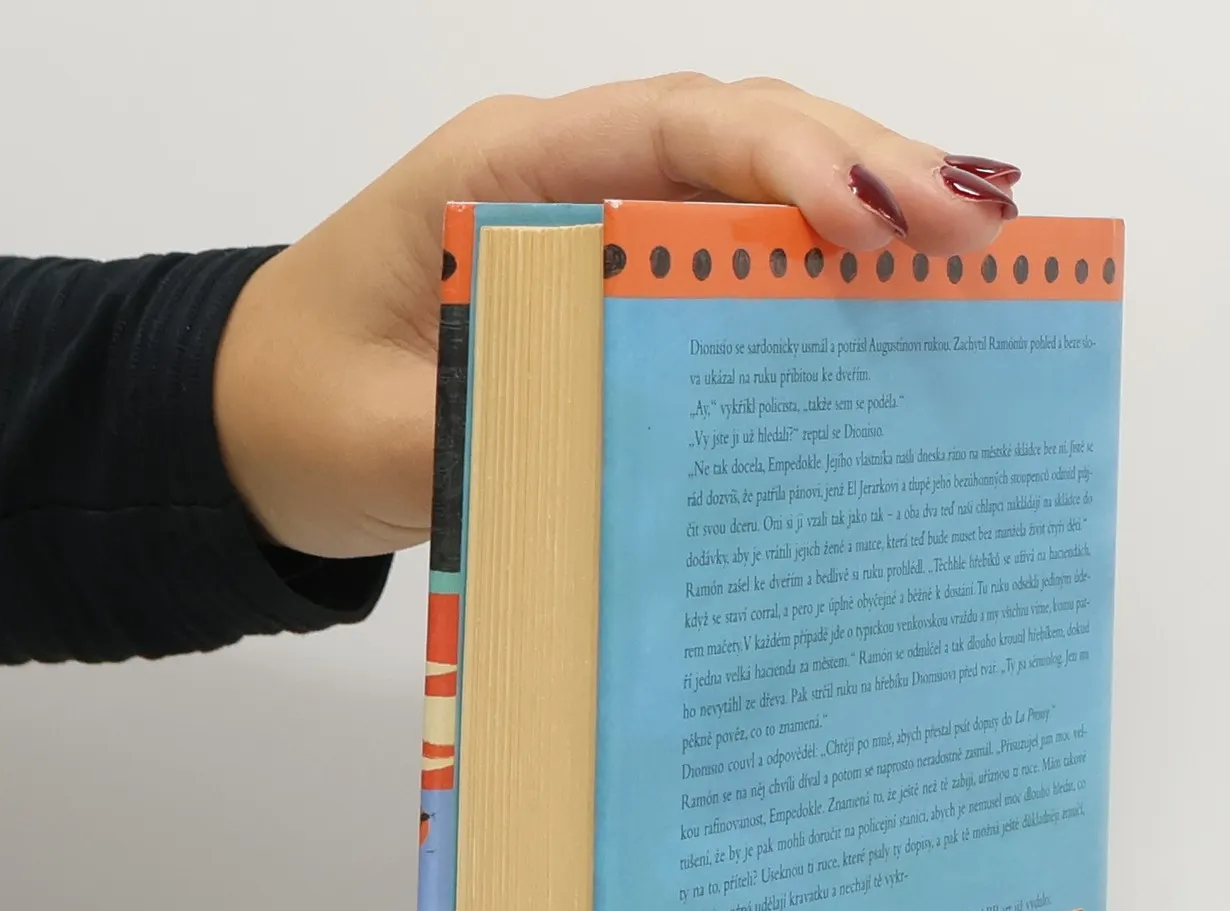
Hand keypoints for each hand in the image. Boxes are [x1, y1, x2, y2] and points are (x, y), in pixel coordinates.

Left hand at [213, 75, 1020, 558]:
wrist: (253, 421)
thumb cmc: (302, 406)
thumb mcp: (382, 438)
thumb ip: (491, 435)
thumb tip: (631, 459)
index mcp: (499, 175)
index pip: (666, 131)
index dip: (780, 163)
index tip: (868, 219)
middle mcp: (565, 177)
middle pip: (740, 133)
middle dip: (864, 167)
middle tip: (976, 224)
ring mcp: (597, 223)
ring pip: (752, 183)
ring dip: (865, 200)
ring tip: (976, 243)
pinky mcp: (616, 284)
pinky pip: (731, 255)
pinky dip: (817, 265)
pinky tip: (897, 291)